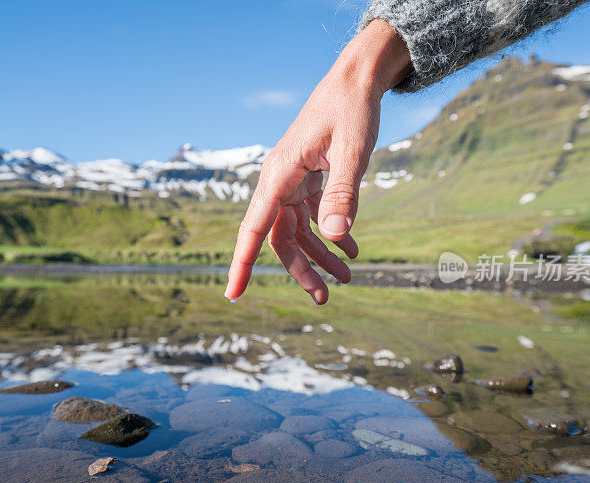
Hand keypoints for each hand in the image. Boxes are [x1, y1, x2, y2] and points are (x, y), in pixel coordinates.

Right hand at [225, 19, 411, 303]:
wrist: (356, 79)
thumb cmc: (352, 109)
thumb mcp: (352, 151)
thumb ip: (343, 193)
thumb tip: (335, 236)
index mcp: (280, 175)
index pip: (254, 229)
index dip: (242, 263)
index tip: (233, 294)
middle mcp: (280, 181)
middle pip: (281, 238)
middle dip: (302, 269)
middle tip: (326, 297)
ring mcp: (294, 181)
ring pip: (299, 231)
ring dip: (321, 255)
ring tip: (347, 277)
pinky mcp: (309, 178)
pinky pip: (314, 216)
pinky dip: (332, 234)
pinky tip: (351, 249)